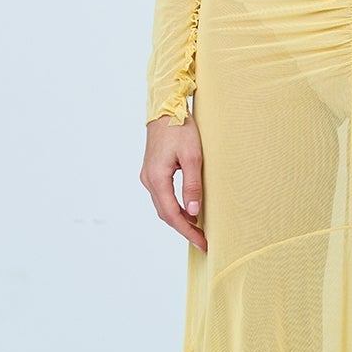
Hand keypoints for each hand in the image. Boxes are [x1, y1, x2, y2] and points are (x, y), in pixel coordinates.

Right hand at [141, 114, 206, 251]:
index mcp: (157, 179)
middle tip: (203, 241)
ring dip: (179, 219)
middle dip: (184, 229)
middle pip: (165, 214)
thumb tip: (194, 213)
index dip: (187, 231)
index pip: (172, 215)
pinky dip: (174, 207)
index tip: (202, 242)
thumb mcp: (193, 157)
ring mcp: (148, 176)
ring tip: (197, 229)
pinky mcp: (152, 171)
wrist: (166, 108)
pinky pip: (162, 196)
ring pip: (163, 206)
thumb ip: (192, 186)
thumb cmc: (180, 129)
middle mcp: (148, 180)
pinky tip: (187, 210)